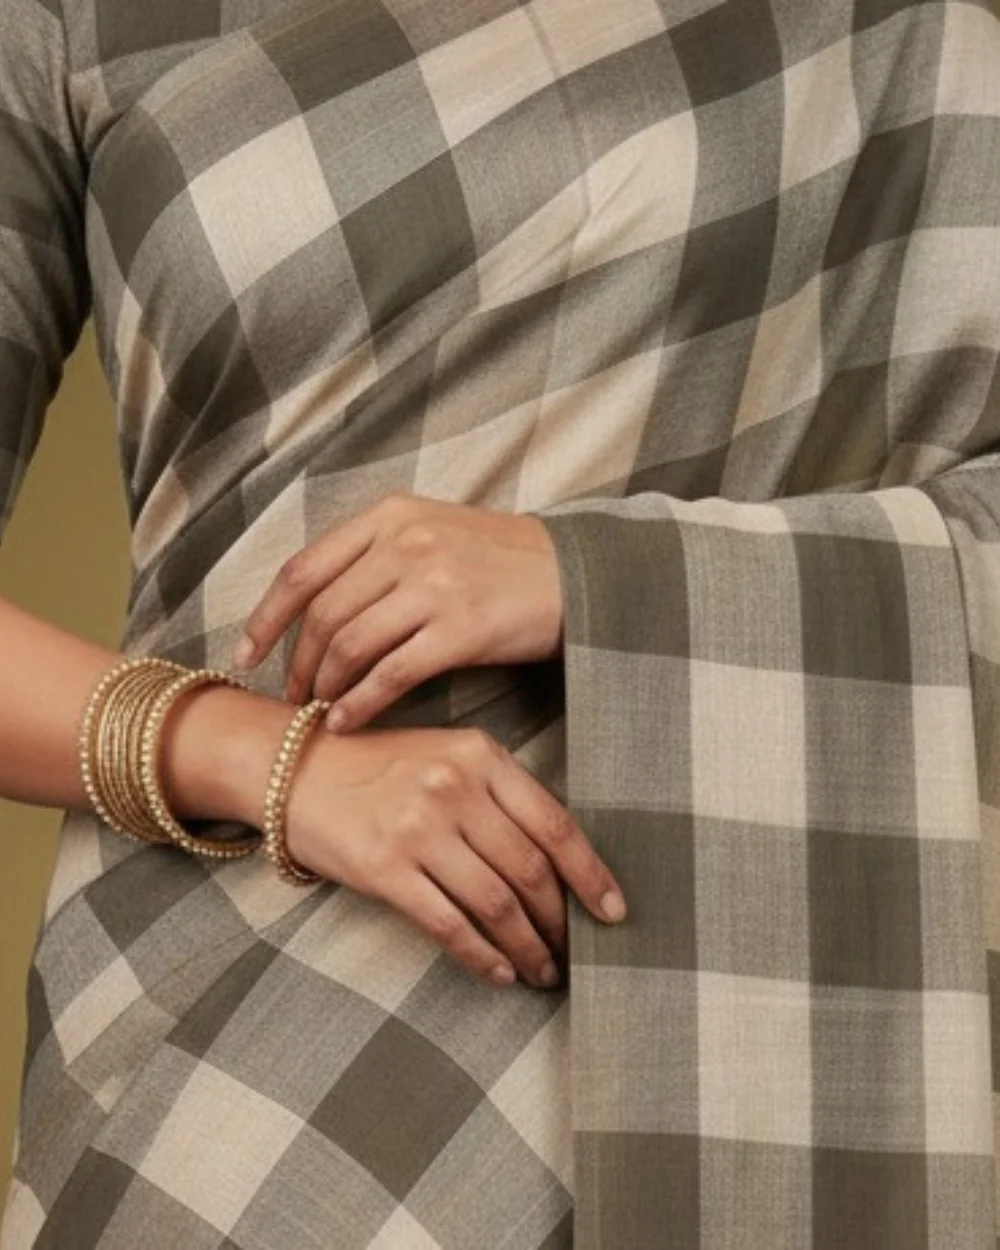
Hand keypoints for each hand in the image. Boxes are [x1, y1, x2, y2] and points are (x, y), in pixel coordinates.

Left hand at [231, 493, 562, 731]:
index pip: (304, 569)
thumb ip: (376, 554)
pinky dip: (360, 704)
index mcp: (391, 517)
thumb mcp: (434, 531)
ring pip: (349, 645)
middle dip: (296, 663)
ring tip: (318, 712)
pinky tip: (348, 722)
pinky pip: (390, 674)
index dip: (265, 617)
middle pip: (322, 614)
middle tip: (291, 696)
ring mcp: (434, 585)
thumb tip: (316, 603)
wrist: (576, 574)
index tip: (246, 654)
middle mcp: (406, 544)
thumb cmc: (502, 560)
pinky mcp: (461, 629)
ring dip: (325, 687)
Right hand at [277, 723, 627, 988]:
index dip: (591, 874)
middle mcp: (454, 788)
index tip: (613, 911)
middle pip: (529, 871)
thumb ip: (498, 794)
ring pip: (495, 904)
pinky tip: (500, 973)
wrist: (292, 768)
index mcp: (480, 756)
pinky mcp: (384, 868)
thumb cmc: (378, 766)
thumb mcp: (445, 755)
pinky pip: (448, 925)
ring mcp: (418, 828)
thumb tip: (554, 863)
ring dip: (528, 947)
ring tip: (543, 971)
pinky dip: (482, 957)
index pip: (554, 824)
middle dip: (559, 922)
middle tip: (572, 951)